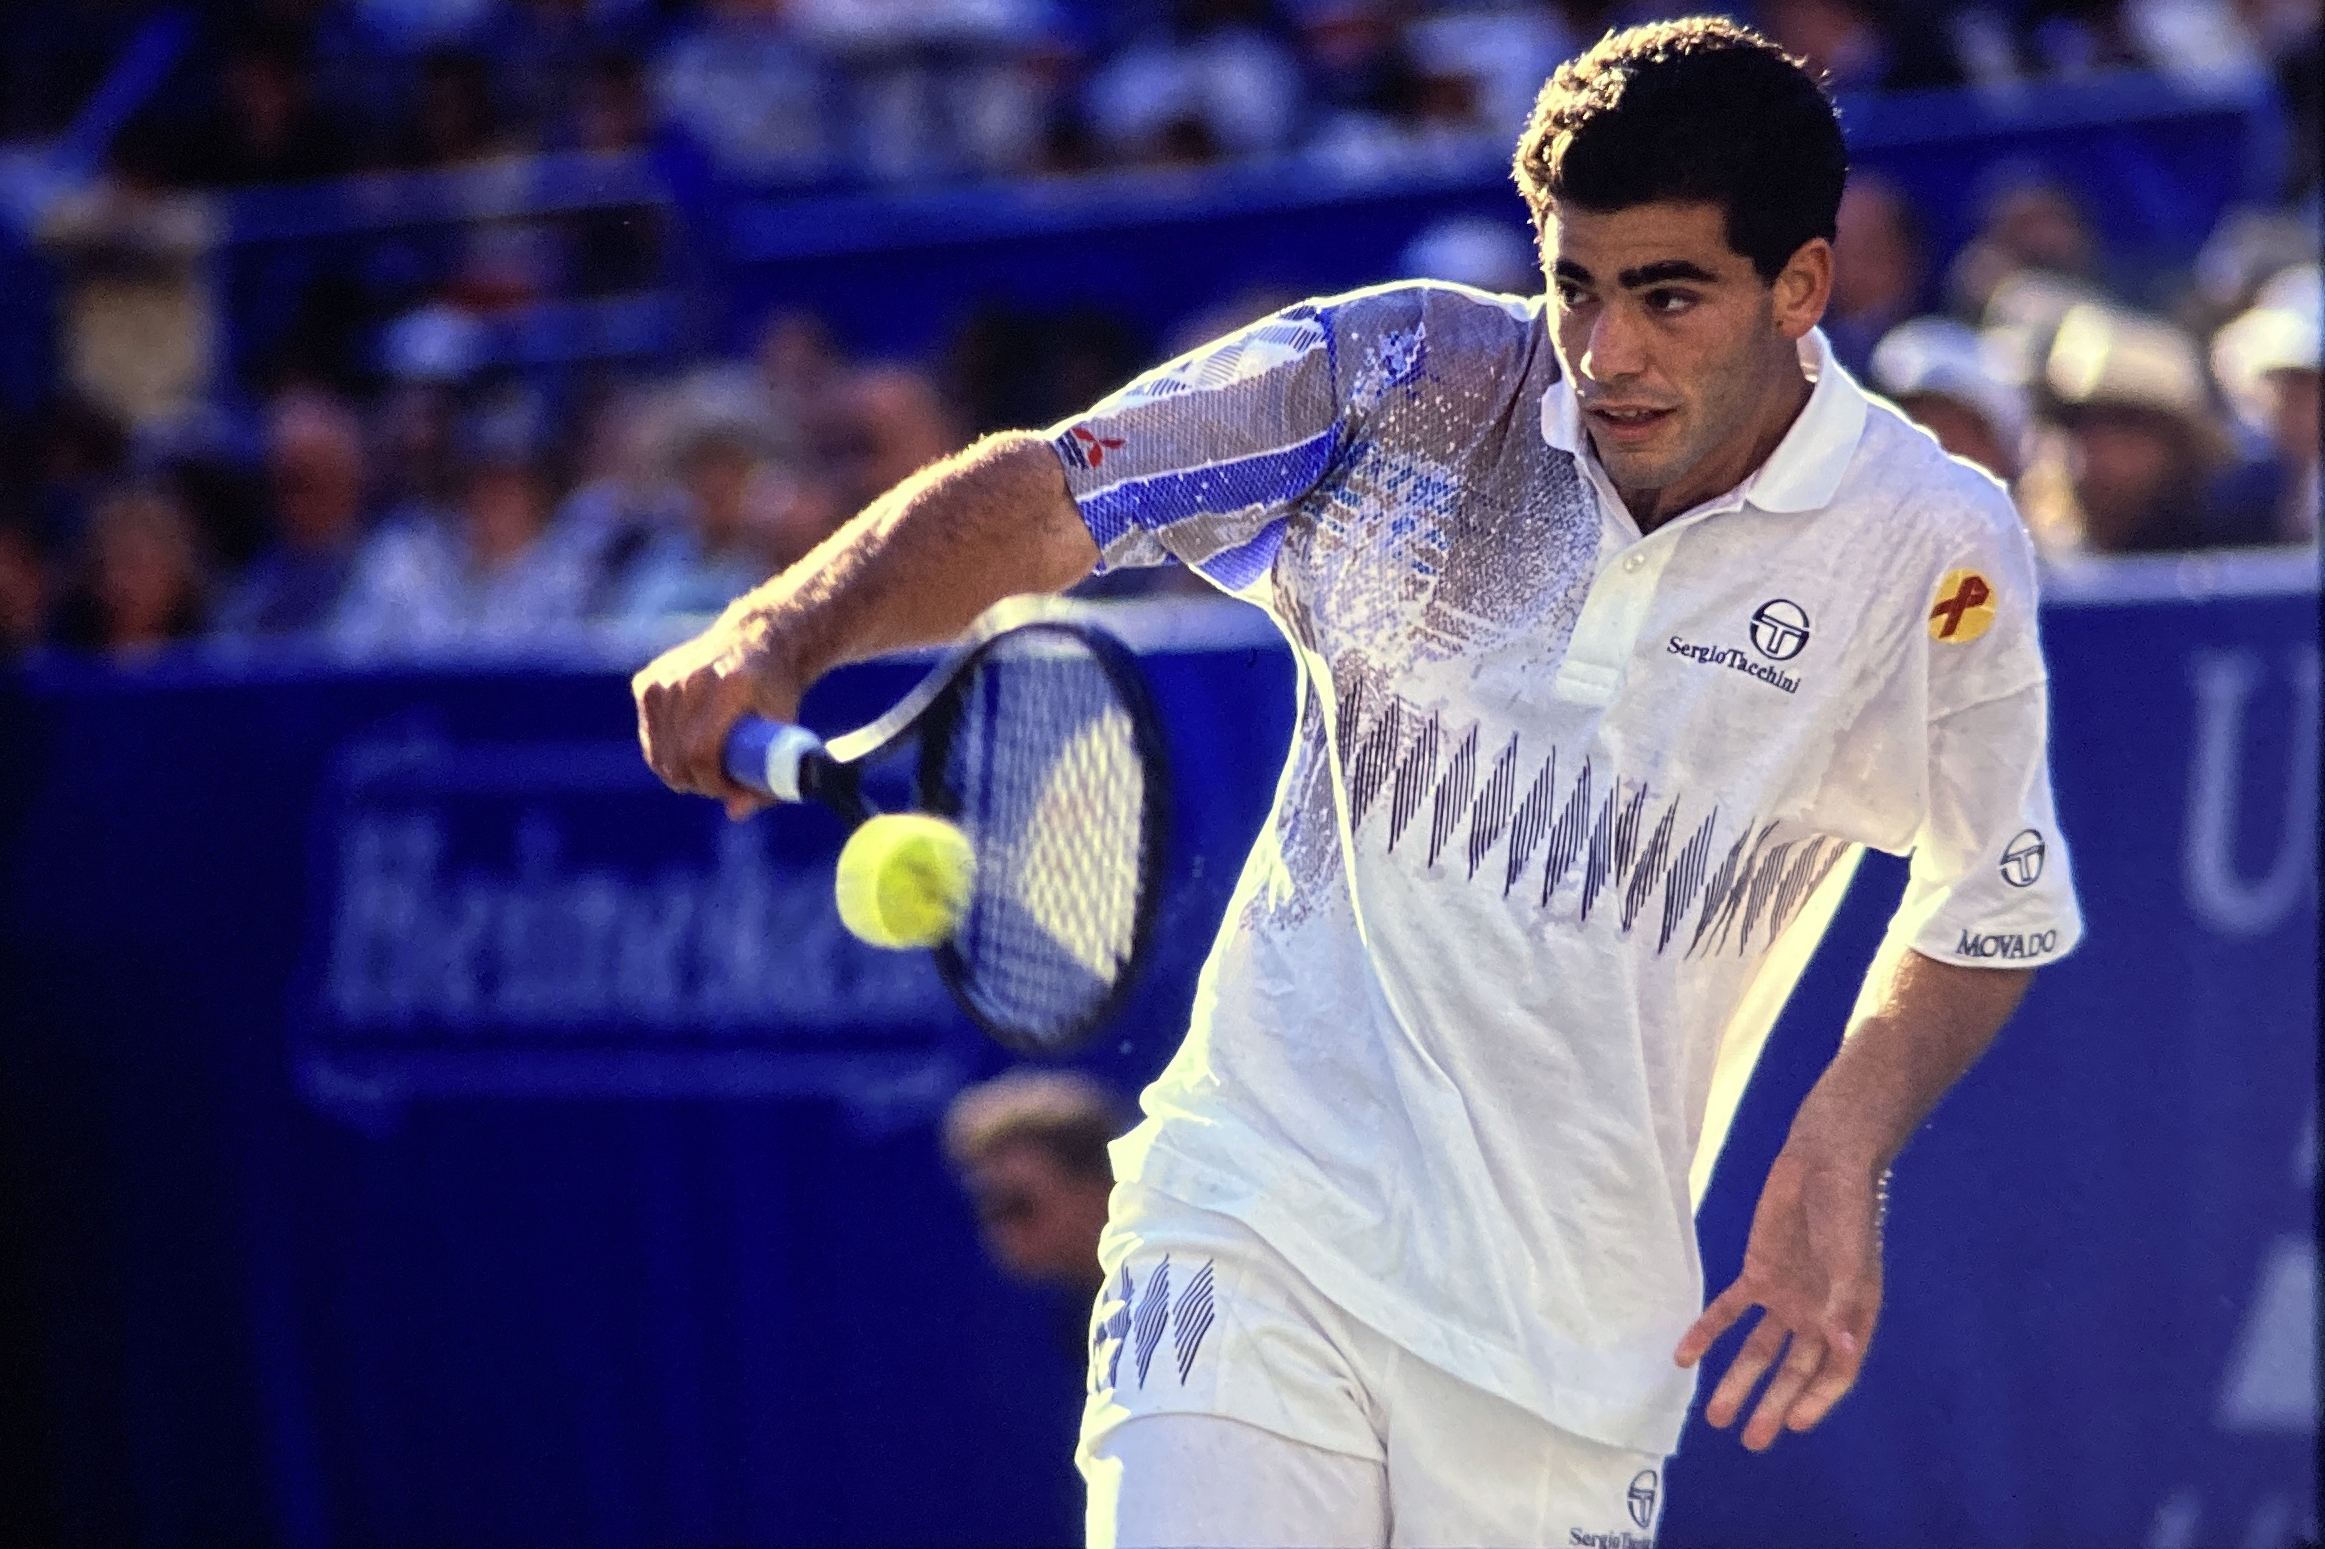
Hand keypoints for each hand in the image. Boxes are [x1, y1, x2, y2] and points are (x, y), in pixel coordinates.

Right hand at [632, 611, 802, 820]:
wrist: (756, 639)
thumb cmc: (776, 691)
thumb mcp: (783, 730)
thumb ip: (766, 776)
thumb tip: (735, 814)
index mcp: (727, 686)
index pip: (700, 752)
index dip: (712, 783)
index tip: (730, 790)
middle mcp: (689, 678)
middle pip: (676, 758)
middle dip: (698, 782)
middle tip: (723, 781)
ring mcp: (662, 678)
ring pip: (658, 753)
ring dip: (681, 771)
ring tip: (710, 765)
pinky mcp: (646, 683)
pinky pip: (650, 739)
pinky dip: (667, 753)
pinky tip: (690, 746)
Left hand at [1673, 1147, 1882, 1450]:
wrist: (1823, 1162)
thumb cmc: (1848, 1212)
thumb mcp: (1849, 1259)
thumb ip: (1843, 1305)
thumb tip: (1842, 1349)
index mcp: (1852, 1318)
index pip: (1835, 1372)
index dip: (1817, 1400)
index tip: (1794, 1424)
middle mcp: (1819, 1316)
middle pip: (1793, 1371)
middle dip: (1774, 1405)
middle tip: (1751, 1439)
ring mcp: (1787, 1298)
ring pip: (1760, 1351)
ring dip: (1738, 1380)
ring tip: (1716, 1416)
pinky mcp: (1758, 1275)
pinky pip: (1729, 1312)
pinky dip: (1707, 1334)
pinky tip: (1685, 1357)